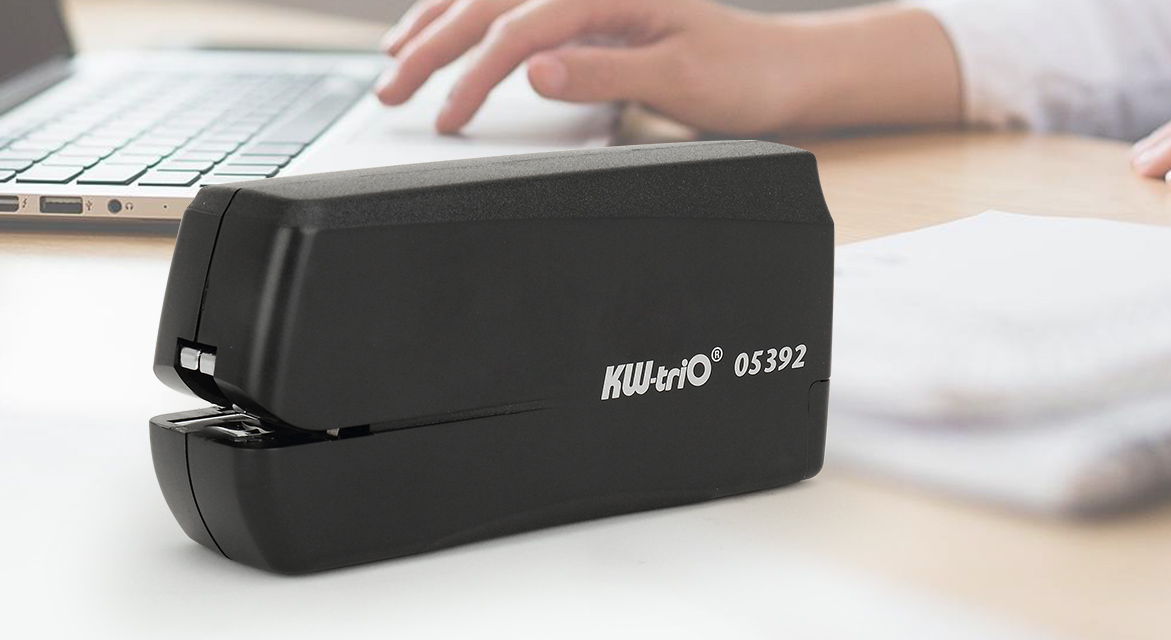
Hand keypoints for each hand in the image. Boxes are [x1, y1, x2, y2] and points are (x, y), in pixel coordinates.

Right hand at [374, 0, 801, 134]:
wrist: (779, 68)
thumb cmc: (740, 73)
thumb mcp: (678, 78)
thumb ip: (602, 72)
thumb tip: (533, 70)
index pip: (520, 28)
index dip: (475, 74)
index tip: (447, 118)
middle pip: (490, 2)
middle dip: (432, 44)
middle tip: (390, 89)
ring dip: (436, 23)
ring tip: (392, 59)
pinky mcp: (586, 8)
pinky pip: (510, 4)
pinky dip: (465, 15)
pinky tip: (437, 27)